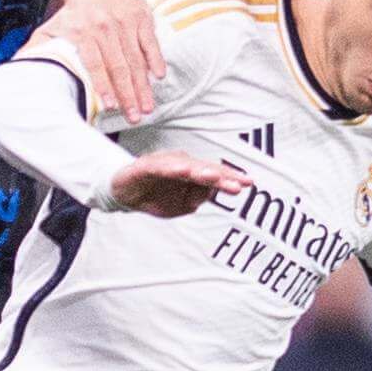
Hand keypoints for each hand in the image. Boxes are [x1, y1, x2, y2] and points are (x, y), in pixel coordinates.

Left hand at [47, 0, 161, 121]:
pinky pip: (150, 42)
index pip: (94, 63)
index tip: (110, 106)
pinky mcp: (142, 17)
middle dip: (128, 94)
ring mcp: (125, 22)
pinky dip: (156, 60)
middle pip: (118, 66)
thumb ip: (39, 47)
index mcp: (82, 32)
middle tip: (135, 117)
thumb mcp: (53, 26)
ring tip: (147, 107)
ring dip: (143, 85)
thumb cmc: (75, 13)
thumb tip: (17, 67)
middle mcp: (104, 27)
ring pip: (136, 59)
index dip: (102, 86)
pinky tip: (158, 77)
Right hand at [109, 149, 249, 217]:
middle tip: (236, 183)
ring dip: (200, 171)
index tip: (249, 183)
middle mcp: (180, 166)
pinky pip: (159, 167)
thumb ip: (195, 199)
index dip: (230, 178)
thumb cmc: (155, 196)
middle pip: (203, 169)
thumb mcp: (179, 206)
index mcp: (191, 175)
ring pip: (185, 166)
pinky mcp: (145, 166)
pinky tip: (181, 170)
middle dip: (220, 176)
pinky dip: (171, 167)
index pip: (214, 175)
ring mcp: (163, 164)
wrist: (123, 194)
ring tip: (213, 177)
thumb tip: (208, 192)